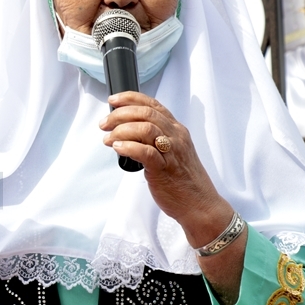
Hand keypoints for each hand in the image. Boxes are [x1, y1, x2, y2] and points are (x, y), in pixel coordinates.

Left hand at [99, 91, 233, 246]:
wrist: (199, 205)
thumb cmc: (182, 180)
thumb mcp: (172, 151)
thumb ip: (155, 138)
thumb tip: (125, 129)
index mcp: (177, 130)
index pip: (153, 105)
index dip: (130, 98)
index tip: (113, 100)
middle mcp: (176, 137)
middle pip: (146, 114)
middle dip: (120, 115)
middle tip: (104, 124)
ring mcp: (172, 152)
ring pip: (145, 128)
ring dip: (120, 130)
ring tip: (108, 139)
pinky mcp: (164, 169)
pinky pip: (145, 152)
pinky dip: (128, 147)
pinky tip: (117, 148)